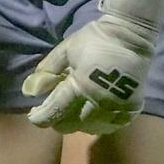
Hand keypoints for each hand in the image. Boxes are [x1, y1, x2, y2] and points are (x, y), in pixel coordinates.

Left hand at [24, 0, 163, 134]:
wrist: (131, 34)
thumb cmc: (94, 40)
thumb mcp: (66, 50)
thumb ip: (47, 71)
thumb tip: (29, 92)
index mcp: (81, 85)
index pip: (55, 111)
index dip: (40, 117)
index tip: (34, 116)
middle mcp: (101, 100)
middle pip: (72, 124)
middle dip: (58, 120)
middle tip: (55, 110)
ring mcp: (119, 106)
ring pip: (92, 128)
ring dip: (79, 123)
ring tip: (74, 111)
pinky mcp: (133, 107)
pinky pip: (113, 126)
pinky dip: (101, 125)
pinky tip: (94, 115)